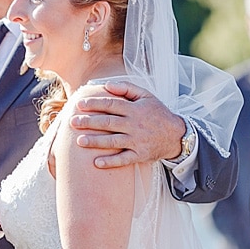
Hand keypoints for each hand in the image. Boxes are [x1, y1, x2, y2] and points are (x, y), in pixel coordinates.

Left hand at [72, 80, 186, 166]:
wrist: (176, 135)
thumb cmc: (157, 113)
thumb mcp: (146, 96)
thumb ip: (126, 88)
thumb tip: (106, 85)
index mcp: (134, 109)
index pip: (111, 104)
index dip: (94, 103)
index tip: (79, 104)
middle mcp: (134, 124)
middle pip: (108, 122)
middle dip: (89, 122)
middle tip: (73, 122)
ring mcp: (137, 141)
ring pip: (113, 141)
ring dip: (95, 141)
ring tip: (79, 141)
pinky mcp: (140, 155)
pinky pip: (123, 159)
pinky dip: (111, 162)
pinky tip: (96, 163)